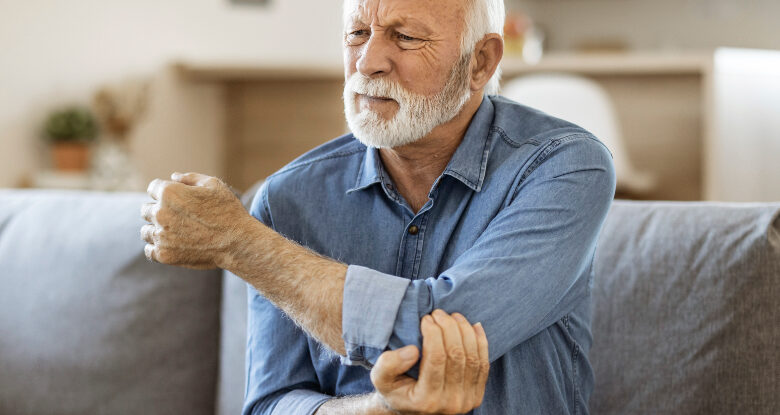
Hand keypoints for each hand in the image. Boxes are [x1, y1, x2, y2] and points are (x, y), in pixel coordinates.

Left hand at [140, 172, 249, 268]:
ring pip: (146, 231)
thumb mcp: (214, 185)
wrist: (237, 243)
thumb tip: (173, 177)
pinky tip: (172, 246)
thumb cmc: (228, 211)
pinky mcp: (164, 255)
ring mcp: (161, 235)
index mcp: (169, 192)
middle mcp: (160, 213)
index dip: (165, 192)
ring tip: (176, 233)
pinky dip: (158, 248)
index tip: (177, 200)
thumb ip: (191, 178)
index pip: (153, 188)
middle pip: (146, 210)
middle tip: (180, 218)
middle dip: (159, 211)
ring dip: (157, 230)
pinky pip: (149, 250)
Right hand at [370, 309, 489, 414]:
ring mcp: (467, 400)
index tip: (426, 318)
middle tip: (438, 313)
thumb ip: (388, 365)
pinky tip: (473, 326)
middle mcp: (450, 403)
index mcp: (426, 400)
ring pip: (473, 358)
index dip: (433, 333)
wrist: (410, 409)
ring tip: (453, 316)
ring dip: (465, 331)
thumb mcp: (380, 379)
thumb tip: (413, 350)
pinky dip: (481, 342)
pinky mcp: (477, 395)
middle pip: (457, 355)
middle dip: (449, 328)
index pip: (436, 358)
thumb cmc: (394, 389)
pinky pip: (484, 365)